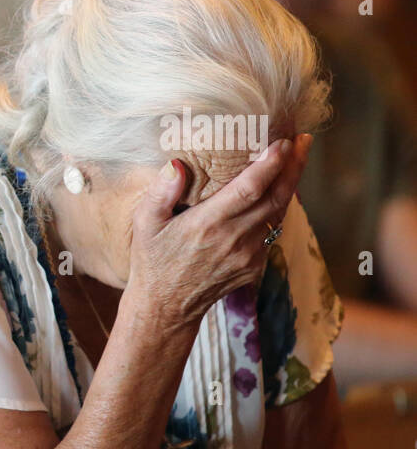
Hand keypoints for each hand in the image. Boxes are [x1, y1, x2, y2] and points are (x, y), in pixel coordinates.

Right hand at [126, 133, 311, 330]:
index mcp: (207, 225)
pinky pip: (270, 233)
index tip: (283, 142)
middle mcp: (233, 239)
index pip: (249, 189)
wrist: (166, 307)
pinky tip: (274, 195)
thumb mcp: (144, 224)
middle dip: (293, 166)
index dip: (270, 164)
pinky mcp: (254, 267)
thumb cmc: (152, 261)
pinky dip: (276, 210)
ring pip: (278, 214)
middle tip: (303, 140)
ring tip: (296, 160)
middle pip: (276, 197)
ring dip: (289, 186)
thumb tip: (176, 164)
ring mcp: (248, 256)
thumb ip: (160, 193)